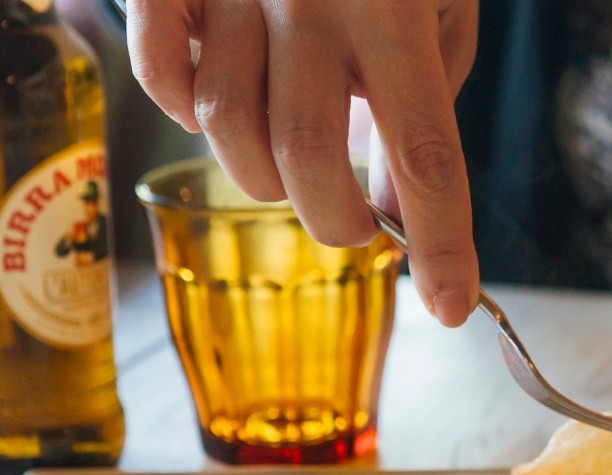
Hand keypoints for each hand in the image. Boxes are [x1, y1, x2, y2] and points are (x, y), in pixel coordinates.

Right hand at [125, 0, 480, 325]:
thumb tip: (395, 211)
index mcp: (395, 12)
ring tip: (294, 166)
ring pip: (227, 127)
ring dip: (263, 178)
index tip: (452, 307)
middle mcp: (311, 0)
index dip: (440, 242)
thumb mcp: (437, 11)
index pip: (426, 153)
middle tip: (352, 227)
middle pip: (307, 155)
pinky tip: (222, 105)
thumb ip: (423, 107)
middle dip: (334, 220)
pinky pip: (159, 74)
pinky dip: (186, 115)